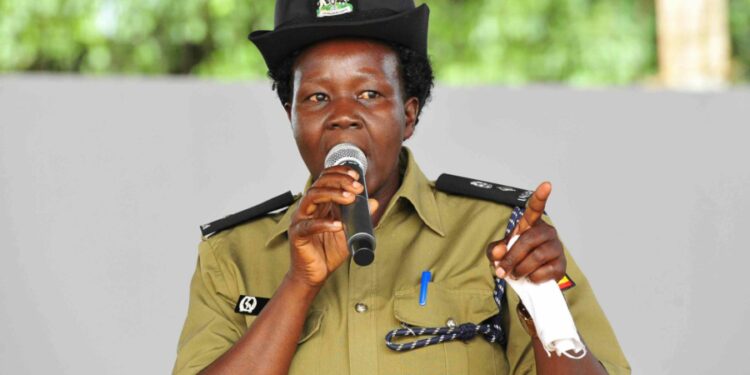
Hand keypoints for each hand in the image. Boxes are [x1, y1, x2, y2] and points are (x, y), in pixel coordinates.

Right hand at [288, 166, 378, 287]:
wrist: (315, 274)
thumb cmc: (328, 252)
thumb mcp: (350, 232)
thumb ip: (360, 217)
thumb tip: (372, 202)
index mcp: (319, 204)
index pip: (326, 179)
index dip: (340, 173)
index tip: (356, 175)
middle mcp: (309, 208)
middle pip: (319, 184)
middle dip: (339, 181)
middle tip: (356, 187)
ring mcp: (301, 220)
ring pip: (312, 197)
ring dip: (332, 194)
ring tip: (349, 198)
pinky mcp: (297, 234)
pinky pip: (309, 225)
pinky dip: (325, 223)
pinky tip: (338, 225)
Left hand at [486, 182, 565, 282]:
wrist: (528, 279)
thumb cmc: (515, 259)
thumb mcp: (499, 254)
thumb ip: (494, 250)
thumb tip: (499, 253)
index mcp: (531, 225)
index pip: (535, 208)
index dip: (540, 197)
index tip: (547, 185)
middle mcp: (547, 232)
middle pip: (528, 240)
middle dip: (512, 257)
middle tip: (502, 270)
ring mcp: (556, 247)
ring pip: (537, 256)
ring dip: (521, 268)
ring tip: (515, 274)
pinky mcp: (561, 264)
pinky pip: (546, 271)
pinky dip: (533, 277)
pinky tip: (531, 277)